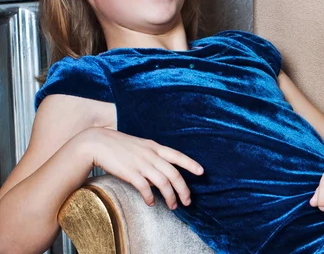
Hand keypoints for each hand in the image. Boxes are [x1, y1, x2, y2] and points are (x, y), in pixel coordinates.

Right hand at [78, 127, 203, 209]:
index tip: (202, 172)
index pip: (178, 155)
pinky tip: (151, 203)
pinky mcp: (129, 172)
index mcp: (155, 146)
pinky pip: (144, 187)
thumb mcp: (140, 146)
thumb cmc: (119, 145)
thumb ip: (153, 156)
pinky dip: (150, 197)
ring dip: (170, 196)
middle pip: (174, 174)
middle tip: (188, 201)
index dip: (191, 164)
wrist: (97, 142)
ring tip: (173, 206)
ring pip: (162, 182)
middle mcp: (151, 155)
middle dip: (183, 189)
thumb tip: (162, 173)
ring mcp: (141, 163)